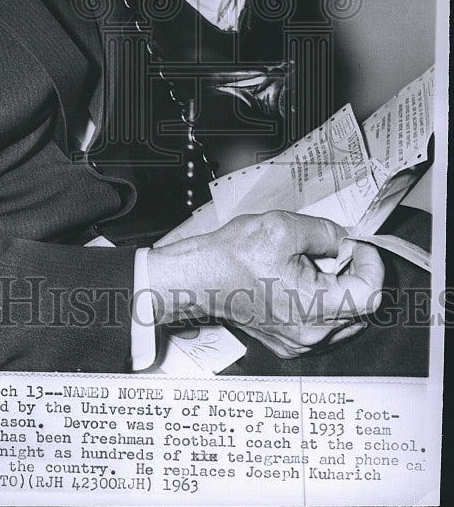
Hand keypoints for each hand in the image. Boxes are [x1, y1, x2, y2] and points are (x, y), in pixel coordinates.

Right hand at [146, 211, 383, 358]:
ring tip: (311, 267)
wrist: (200, 278)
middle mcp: (312, 334)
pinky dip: (323, 304)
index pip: (371, 295)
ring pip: (345, 318)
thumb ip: (325, 232)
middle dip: (354, 274)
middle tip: (332, 250)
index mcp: (314, 305)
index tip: (357, 246)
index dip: (371, 264)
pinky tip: (299, 283)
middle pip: (360, 307)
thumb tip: (346, 240)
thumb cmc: (233, 256)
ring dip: (339, 290)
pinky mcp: (290, 344)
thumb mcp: (282, 226)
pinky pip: (324, 327)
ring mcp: (301, 344)